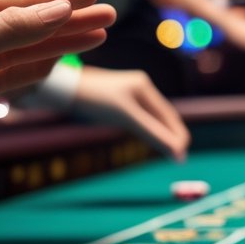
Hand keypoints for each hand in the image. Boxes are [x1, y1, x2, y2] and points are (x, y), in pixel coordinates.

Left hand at [0, 0, 112, 164]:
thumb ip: (14, 28)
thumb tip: (60, 8)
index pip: (24, 0)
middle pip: (33, 23)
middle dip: (72, 21)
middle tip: (111, 17)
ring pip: (28, 50)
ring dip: (63, 44)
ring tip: (99, 38)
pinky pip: (15, 75)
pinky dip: (41, 69)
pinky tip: (62, 62)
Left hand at [71, 66, 190, 162]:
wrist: (62, 90)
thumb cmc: (94, 101)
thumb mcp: (127, 118)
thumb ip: (154, 134)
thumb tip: (179, 153)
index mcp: (144, 86)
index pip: (169, 115)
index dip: (178, 136)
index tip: (182, 156)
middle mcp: (139, 86)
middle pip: (162, 116)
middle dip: (171, 136)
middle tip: (178, 157)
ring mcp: (127, 92)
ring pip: (150, 118)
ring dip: (159, 134)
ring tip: (166, 151)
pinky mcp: (115, 100)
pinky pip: (137, 118)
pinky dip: (145, 130)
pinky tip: (146, 139)